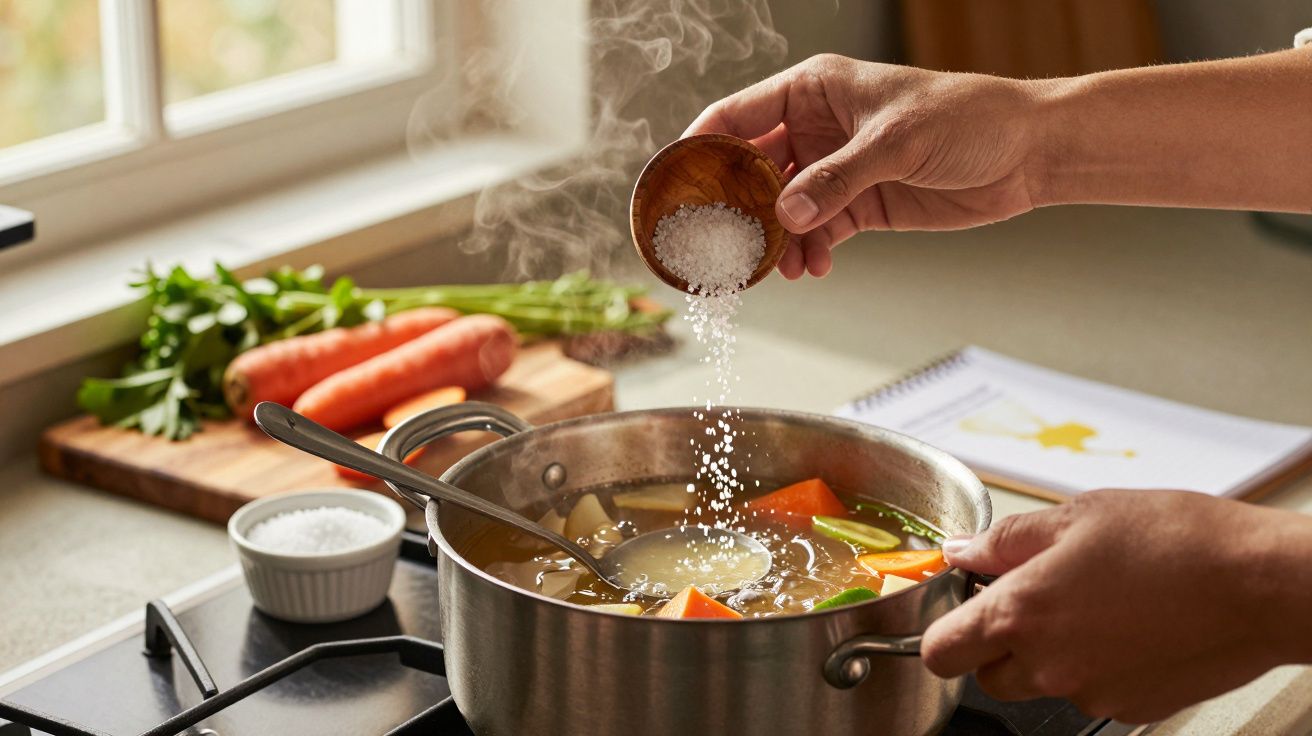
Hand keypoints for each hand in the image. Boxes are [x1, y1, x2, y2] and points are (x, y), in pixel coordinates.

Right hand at [684, 54, 1044, 278]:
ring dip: (774, 240)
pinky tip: (813, 269)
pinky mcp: (859, 205)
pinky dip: (809, 252)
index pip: (736, 116)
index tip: (676, 186)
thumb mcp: (896, 142)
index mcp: (812, 90)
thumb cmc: (969, 118)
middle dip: (735, 208)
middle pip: (752, 169)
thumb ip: (838, 179)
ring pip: (781, 209)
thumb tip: (786, 214)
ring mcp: (835, 169)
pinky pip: (816, 232)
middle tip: (720, 245)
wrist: (1028, 152)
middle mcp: (815, 128)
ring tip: (776, 269)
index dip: (700, 149)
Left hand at [921, 489, 1311, 722]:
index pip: (940, 650)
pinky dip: (1096, 665)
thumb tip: (962, 551)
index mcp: (1021, 613)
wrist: (1259, 584)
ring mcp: (1090, 692)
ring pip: (1038, 684)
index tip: (959, 607)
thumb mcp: (1077, 516)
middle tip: (1033, 597)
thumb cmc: (1176, 541)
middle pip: (987, 674)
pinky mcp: (1131, 706)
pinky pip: (1090, 690)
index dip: (943, 630)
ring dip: (1047, 655)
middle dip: (998, 642)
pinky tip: (1127, 625)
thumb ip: (1006, 540)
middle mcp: (1048, 665)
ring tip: (1091, 604)